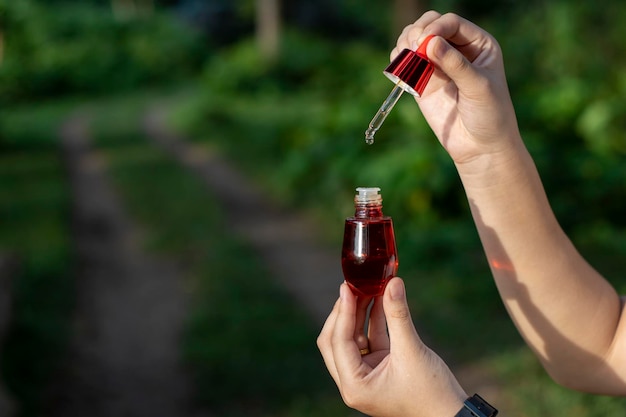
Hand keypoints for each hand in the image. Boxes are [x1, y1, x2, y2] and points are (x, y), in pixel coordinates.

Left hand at [317, 278, 466, 416]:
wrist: (452, 414)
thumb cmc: (432, 392)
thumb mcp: (412, 350)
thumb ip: (398, 315)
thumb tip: (393, 283)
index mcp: (354, 385)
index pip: (338, 342)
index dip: (343, 311)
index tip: (347, 287)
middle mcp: (353, 382)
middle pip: (335, 340)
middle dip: (344, 313)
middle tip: (353, 286)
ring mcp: (364, 375)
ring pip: (351, 338)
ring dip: (359, 314)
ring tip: (367, 287)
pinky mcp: (378, 368)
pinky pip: (369, 340)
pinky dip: (372, 321)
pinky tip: (379, 299)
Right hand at [393, 11, 520, 166]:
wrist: (479, 146)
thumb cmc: (489, 114)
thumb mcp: (477, 87)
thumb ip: (455, 64)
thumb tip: (431, 42)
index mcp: (478, 44)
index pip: (451, 23)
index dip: (436, 27)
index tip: (425, 41)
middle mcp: (457, 50)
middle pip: (430, 24)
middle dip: (418, 31)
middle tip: (414, 47)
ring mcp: (438, 65)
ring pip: (415, 39)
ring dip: (405, 43)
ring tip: (405, 56)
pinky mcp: (422, 82)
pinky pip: (406, 62)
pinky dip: (398, 59)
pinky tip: (400, 66)